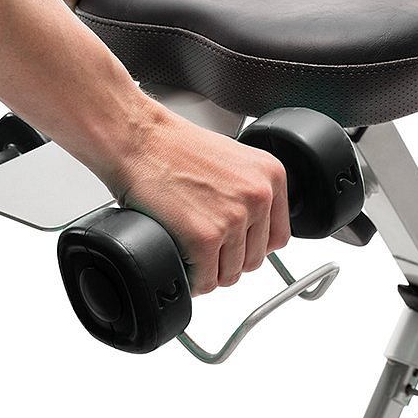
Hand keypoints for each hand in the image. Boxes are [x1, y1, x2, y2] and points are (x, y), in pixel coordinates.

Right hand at [102, 106, 290, 295]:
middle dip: (228, 260)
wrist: (138, 137)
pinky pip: (205, 280)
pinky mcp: (205, 237)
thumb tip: (248, 226)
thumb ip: (247, 190)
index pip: (278, 236)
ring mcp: (234, 218)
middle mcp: (259, 196)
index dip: (252, 246)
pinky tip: (181, 263)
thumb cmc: (172, 146)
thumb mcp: (231, 159)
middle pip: (255, 259)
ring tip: (190, 254)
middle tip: (206, 251)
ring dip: (209, 271)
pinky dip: (191, 280)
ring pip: (231, 274)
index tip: (234, 245)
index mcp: (270, 176)